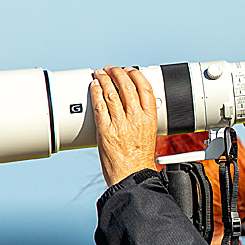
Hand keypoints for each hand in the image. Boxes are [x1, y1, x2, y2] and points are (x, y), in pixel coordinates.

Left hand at [90, 66, 158, 186]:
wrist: (132, 176)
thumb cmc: (140, 160)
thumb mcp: (148, 135)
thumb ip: (142, 119)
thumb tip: (134, 106)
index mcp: (150, 119)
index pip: (145, 89)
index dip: (136, 75)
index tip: (130, 70)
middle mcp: (136, 119)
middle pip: (127, 87)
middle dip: (117, 73)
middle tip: (111, 69)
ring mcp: (120, 124)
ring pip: (111, 94)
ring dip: (104, 80)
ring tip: (100, 74)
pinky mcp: (105, 130)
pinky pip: (99, 106)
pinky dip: (96, 94)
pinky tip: (94, 87)